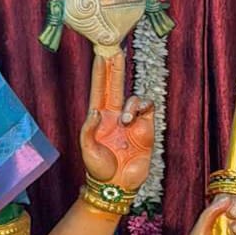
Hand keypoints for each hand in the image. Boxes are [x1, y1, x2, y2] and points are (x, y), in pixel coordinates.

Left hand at [79, 53, 154, 189]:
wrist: (117, 185)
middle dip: (115, 67)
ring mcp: (131, 121)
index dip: (100, 71)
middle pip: (115, 85)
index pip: (99, 88)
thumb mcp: (88, 150)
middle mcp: (114, 115)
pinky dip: (141, 109)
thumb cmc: (99, 169)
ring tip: (125, 121)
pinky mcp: (146, 128)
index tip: (100, 53)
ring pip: (133, 98)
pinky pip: (147, 108)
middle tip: (115, 48)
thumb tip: (96, 110)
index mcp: (98, 117)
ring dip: (130, 104)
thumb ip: (88, 130)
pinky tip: (134, 119)